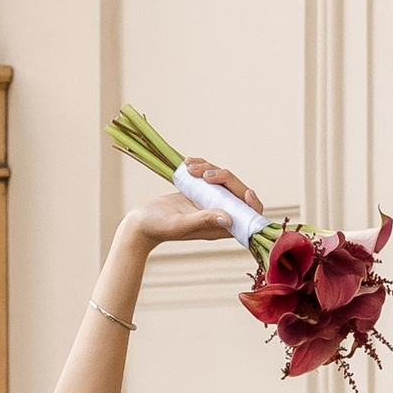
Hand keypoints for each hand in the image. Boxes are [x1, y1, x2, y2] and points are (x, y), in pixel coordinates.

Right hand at [123, 155, 266, 249]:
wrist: (140, 222)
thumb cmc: (158, 228)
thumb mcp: (180, 224)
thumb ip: (204, 220)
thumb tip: (229, 217)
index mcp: (219, 227)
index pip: (248, 216)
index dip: (252, 204)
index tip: (245, 192)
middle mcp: (218, 213)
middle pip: (237, 191)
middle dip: (225, 178)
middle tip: (205, 175)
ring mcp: (209, 201)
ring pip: (222, 179)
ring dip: (209, 169)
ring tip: (189, 168)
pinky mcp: (199, 191)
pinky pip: (209, 174)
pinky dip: (200, 166)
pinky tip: (187, 164)